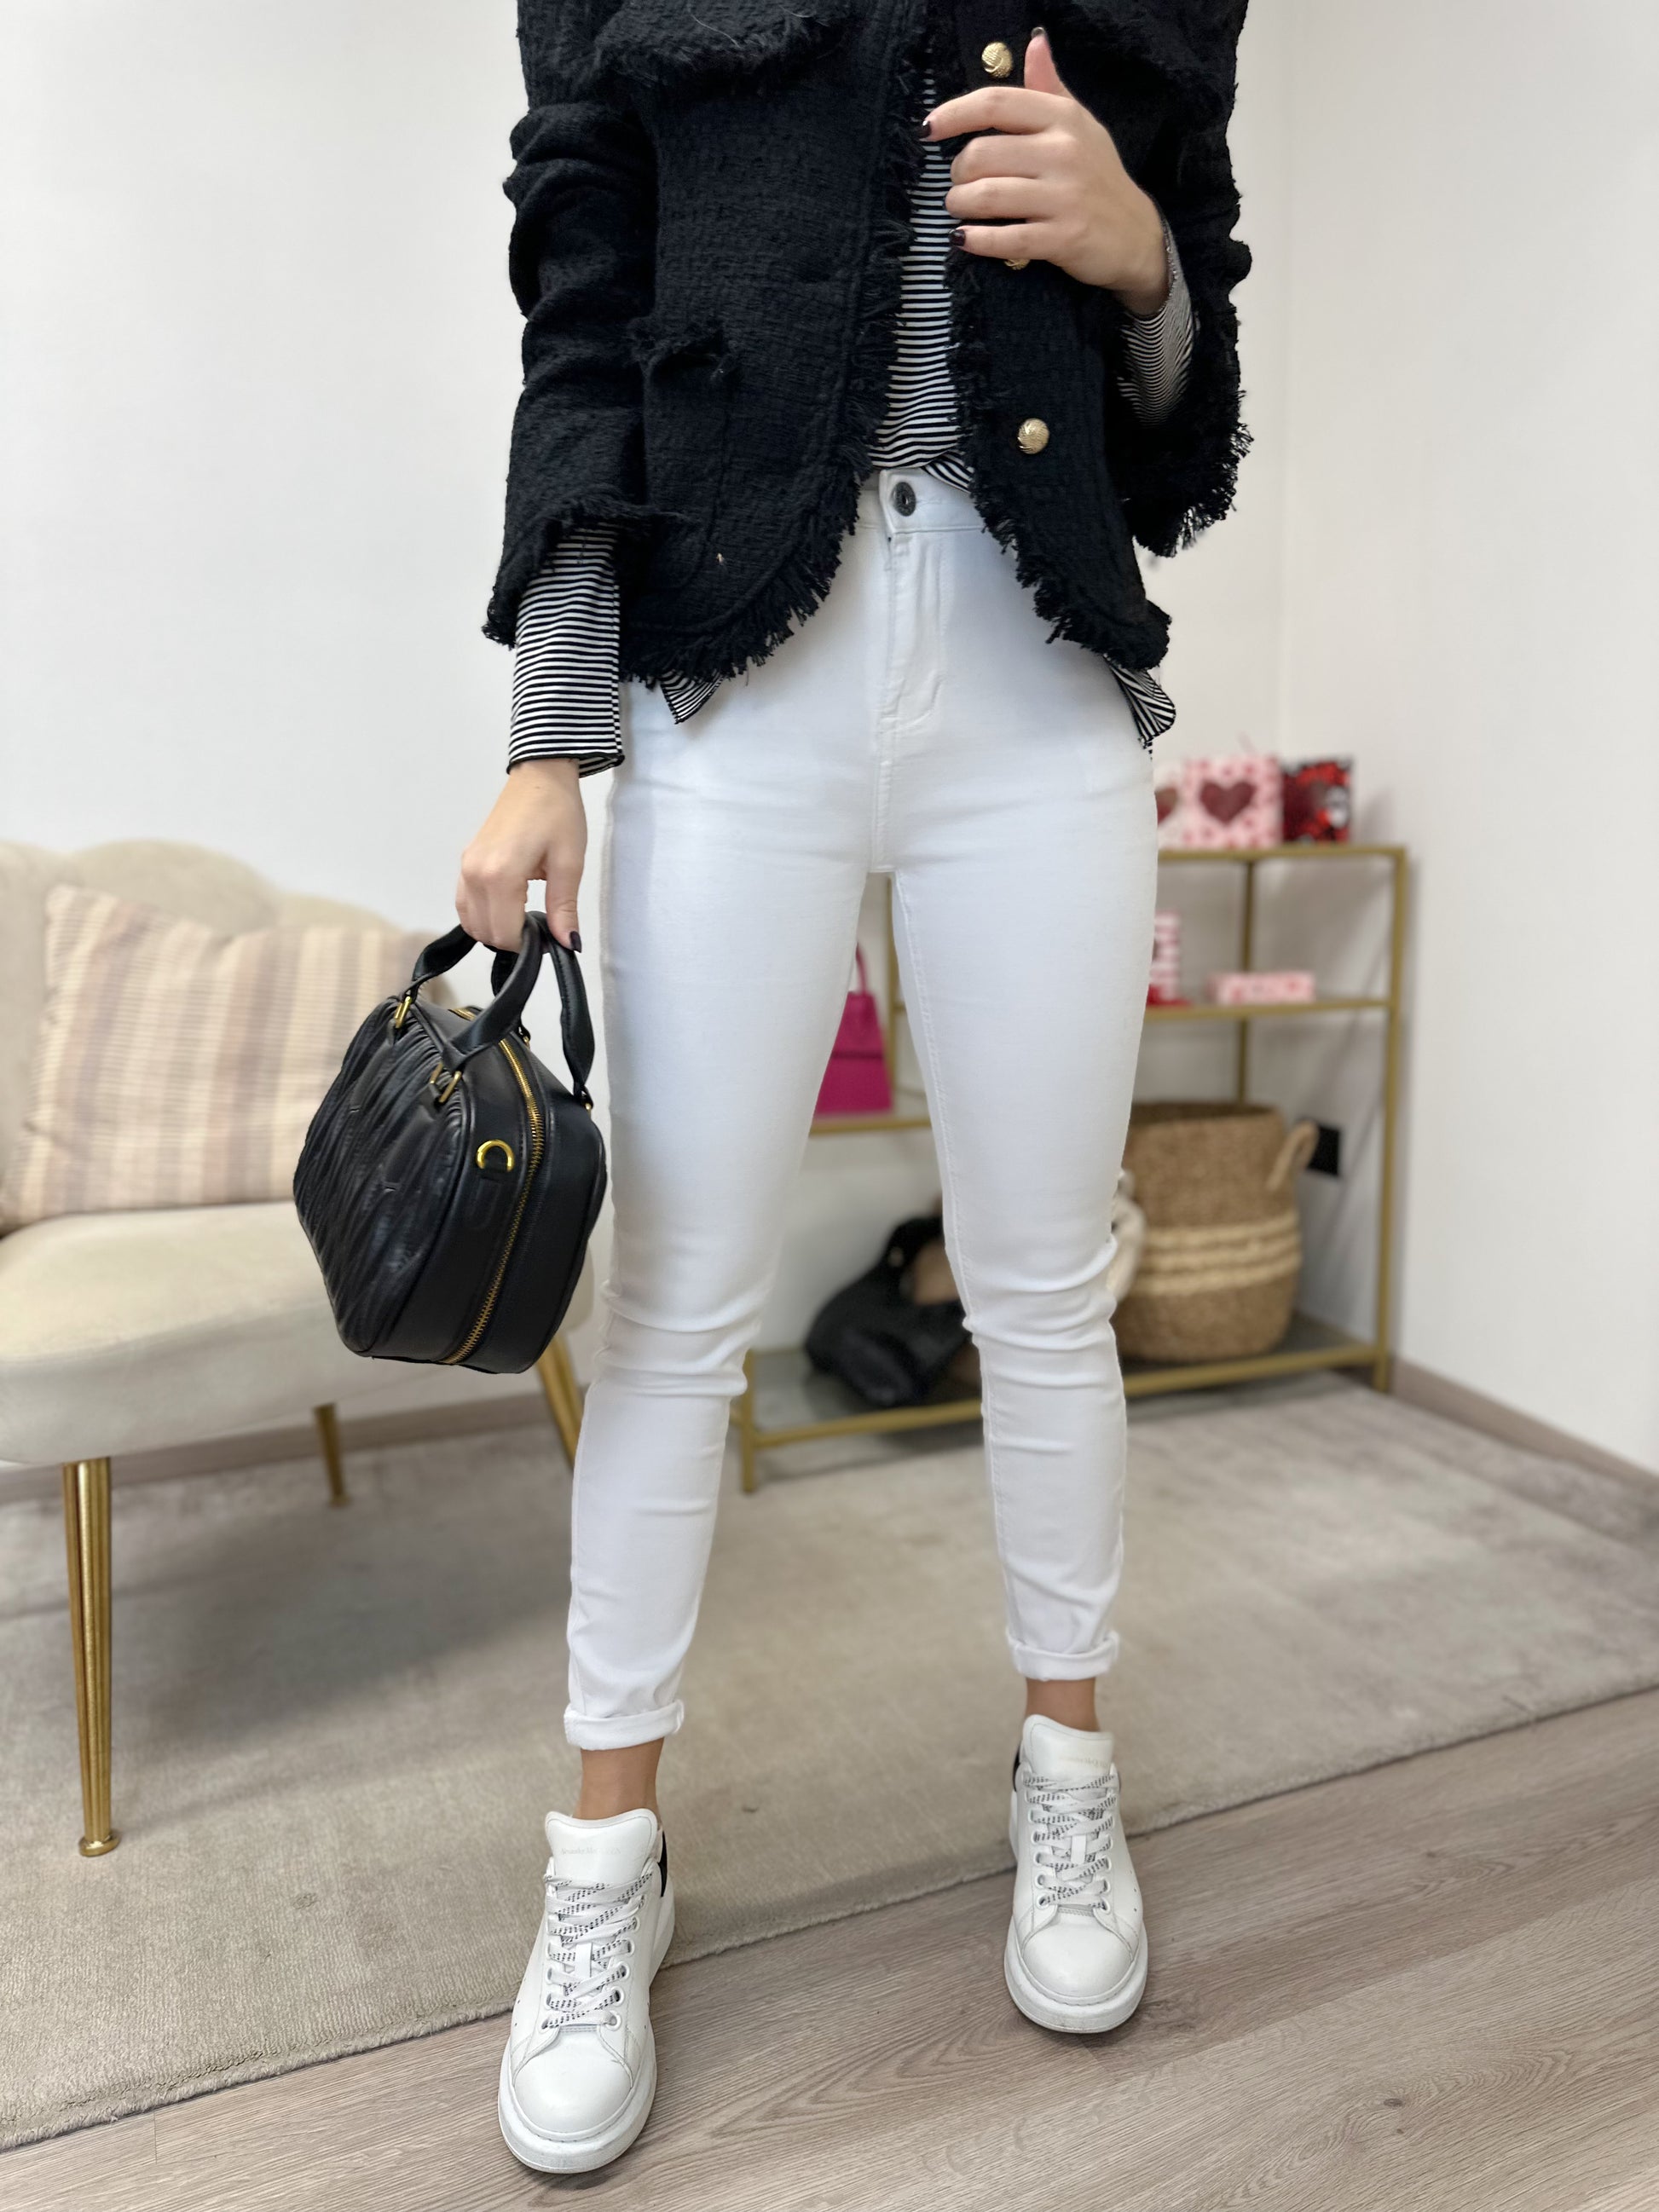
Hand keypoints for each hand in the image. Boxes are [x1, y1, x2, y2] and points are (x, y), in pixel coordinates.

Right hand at [456, 758, 585, 952]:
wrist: (539, 777)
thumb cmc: (558, 815)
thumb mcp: (569, 863)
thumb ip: (563, 908)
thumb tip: (568, 944)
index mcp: (500, 876)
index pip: (504, 933)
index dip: (527, 945)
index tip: (547, 936)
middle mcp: (474, 874)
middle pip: (485, 931)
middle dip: (511, 939)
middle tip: (539, 927)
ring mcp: (465, 867)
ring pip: (470, 920)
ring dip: (495, 928)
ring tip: (523, 915)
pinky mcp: (464, 861)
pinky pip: (464, 902)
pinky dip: (481, 914)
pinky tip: (506, 905)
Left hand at [925, 30, 1169, 313]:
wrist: (1136, 234)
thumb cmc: (1097, 176)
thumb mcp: (1079, 125)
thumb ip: (1049, 87)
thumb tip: (1034, 41)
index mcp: (1062, 117)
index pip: (996, 103)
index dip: (954, 114)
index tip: (929, 129)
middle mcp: (1063, 152)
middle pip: (982, 154)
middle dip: (958, 173)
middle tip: (959, 184)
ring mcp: (1064, 197)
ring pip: (987, 196)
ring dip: (960, 205)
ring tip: (960, 208)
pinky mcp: (1063, 238)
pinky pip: (1005, 238)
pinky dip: (976, 239)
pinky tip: (966, 238)